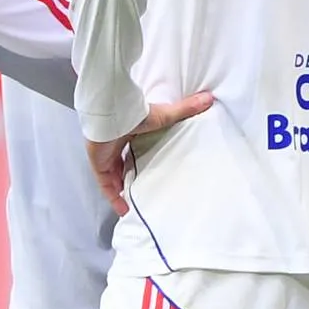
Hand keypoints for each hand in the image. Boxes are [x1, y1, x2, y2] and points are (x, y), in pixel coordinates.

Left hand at [86, 92, 215, 213]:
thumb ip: (185, 109)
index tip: (150, 165)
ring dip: (123, 188)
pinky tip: (123, 210)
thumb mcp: (165, 115)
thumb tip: (209, 98)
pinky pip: (106, 186)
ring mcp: (106, 156)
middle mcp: (116, 145)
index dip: (140, 156)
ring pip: (113, 176)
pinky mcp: (99, 166)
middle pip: (122, 163)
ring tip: (134, 202)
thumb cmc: (136, 114)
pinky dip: (114, 198)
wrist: (113, 116)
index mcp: (130, 132)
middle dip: (130, 174)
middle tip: (142, 187)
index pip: (134, 146)